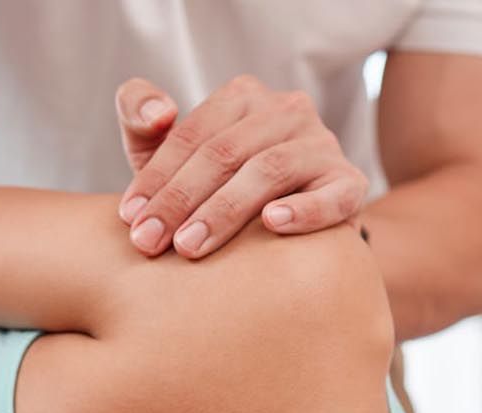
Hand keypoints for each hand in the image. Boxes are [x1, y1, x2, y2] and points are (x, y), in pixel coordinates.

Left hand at [114, 75, 368, 258]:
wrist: (287, 237)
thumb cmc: (215, 192)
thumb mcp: (173, 157)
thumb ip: (142, 122)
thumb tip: (157, 112)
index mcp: (244, 97)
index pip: (193, 134)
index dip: (157, 176)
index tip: (129, 217)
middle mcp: (288, 111)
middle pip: (225, 152)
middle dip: (180, 200)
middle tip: (149, 242)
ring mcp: (323, 145)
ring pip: (269, 170)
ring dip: (224, 211)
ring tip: (190, 246)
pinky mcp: (351, 184)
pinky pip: (331, 195)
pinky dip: (304, 209)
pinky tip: (273, 224)